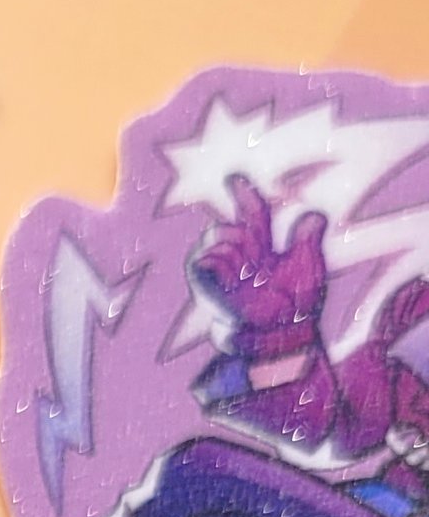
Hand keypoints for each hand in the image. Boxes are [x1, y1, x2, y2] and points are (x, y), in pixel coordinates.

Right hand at [190, 175, 326, 355]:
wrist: (282, 338)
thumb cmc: (296, 309)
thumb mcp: (309, 267)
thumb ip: (307, 239)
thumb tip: (314, 215)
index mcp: (261, 252)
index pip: (250, 215)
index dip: (242, 195)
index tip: (233, 179)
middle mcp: (239, 260)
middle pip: (230, 225)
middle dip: (242, 233)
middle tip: (256, 258)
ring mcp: (221, 274)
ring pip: (215, 239)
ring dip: (233, 251)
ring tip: (246, 273)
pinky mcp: (206, 288)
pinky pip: (202, 261)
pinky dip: (216, 263)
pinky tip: (232, 278)